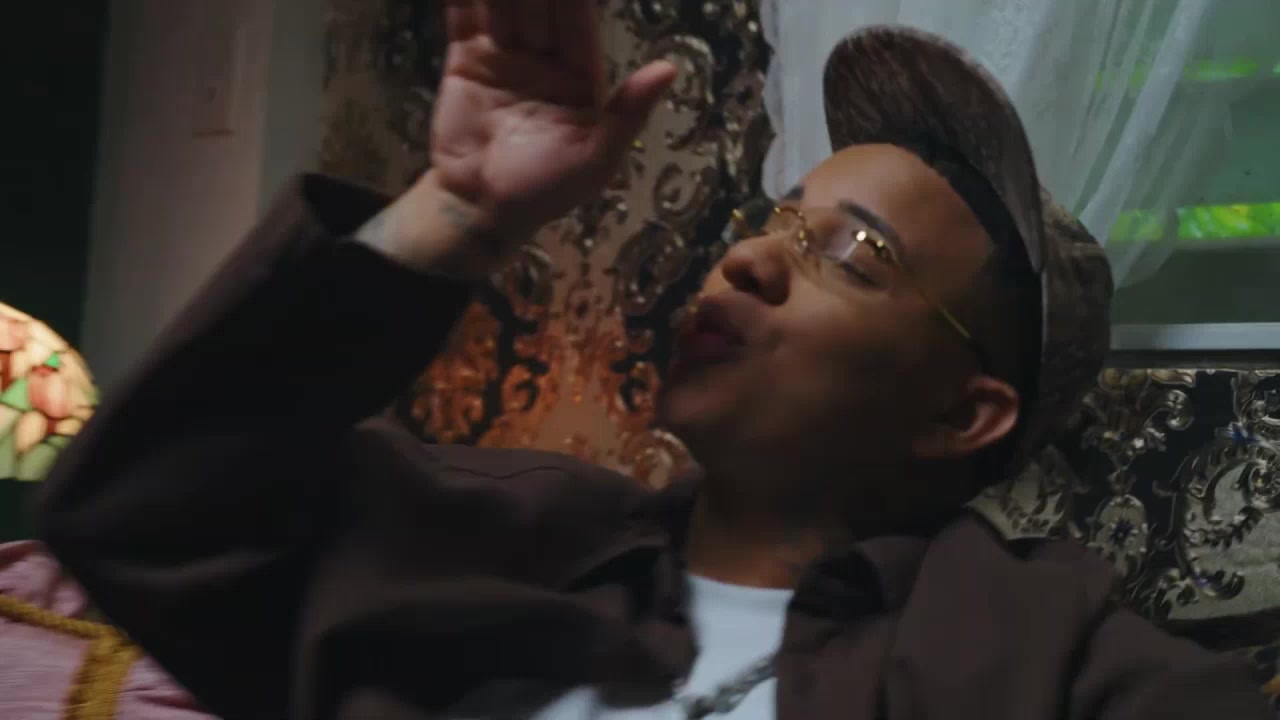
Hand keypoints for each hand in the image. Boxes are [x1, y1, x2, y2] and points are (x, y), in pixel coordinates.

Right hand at [359, 0, 676, 275]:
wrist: (480, 209)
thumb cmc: (545, 190)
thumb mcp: (595, 159)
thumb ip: (627, 112)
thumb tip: (669, 68)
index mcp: (581, 76)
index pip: (579, 19)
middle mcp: (545, 57)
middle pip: (542, 3)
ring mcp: (504, 55)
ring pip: (505, 3)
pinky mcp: (465, 59)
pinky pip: (464, 16)